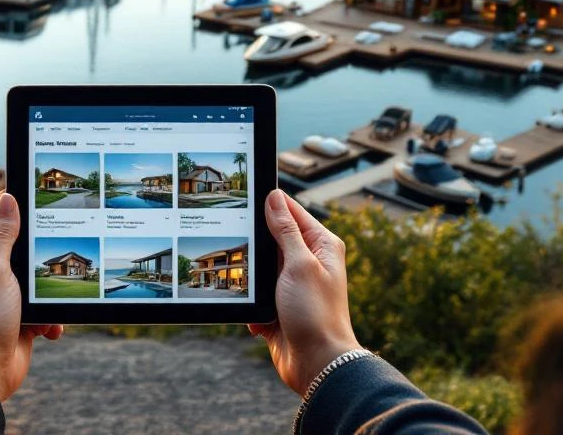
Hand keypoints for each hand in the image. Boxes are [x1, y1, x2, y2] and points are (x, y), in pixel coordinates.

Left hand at [0, 192, 62, 400]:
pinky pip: (36, 302)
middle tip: (51, 244)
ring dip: (42, 286)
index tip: (33, 197)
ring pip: (29, 272)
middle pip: (12, 241)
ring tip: (45, 298)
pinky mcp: (12, 311)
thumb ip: (3, 234)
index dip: (8, 203)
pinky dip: (45, 313)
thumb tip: (8, 200)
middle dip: (34, 247)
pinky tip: (46, 326)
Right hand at [247, 189, 360, 394]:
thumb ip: (285, 230)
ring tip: (252, 285)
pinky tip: (259, 313)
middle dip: (256, 245)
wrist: (317, 364)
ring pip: (261, 267)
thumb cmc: (316, 313)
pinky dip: (253, 302)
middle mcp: (309, 262)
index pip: (292, 212)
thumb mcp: (299, 264)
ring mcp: (293, 284)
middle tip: (241, 244)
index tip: (246, 197)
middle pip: (273, 238)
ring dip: (253, 277)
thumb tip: (274, 197)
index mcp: (321, 245)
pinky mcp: (280, 305)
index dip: (271, 204)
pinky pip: (257, 294)